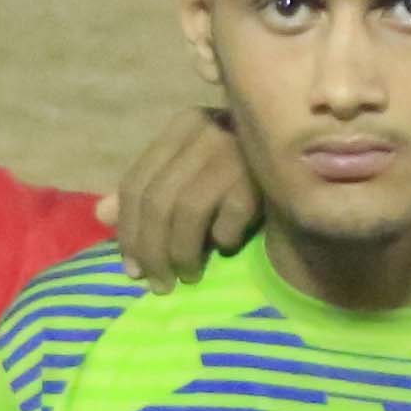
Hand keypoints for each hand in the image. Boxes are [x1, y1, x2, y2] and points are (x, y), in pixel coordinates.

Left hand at [108, 110, 256, 285]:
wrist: (309, 154)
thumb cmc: (240, 165)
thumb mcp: (189, 170)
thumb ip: (146, 190)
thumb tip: (101, 214)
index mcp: (181, 127)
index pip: (136, 184)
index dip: (128, 232)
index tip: (131, 270)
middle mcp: (204, 131)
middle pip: (157, 201)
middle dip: (151, 251)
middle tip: (158, 284)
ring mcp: (234, 150)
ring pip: (186, 212)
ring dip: (182, 254)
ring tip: (187, 276)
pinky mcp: (263, 174)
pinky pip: (230, 218)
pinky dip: (223, 239)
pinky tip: (227, 247)